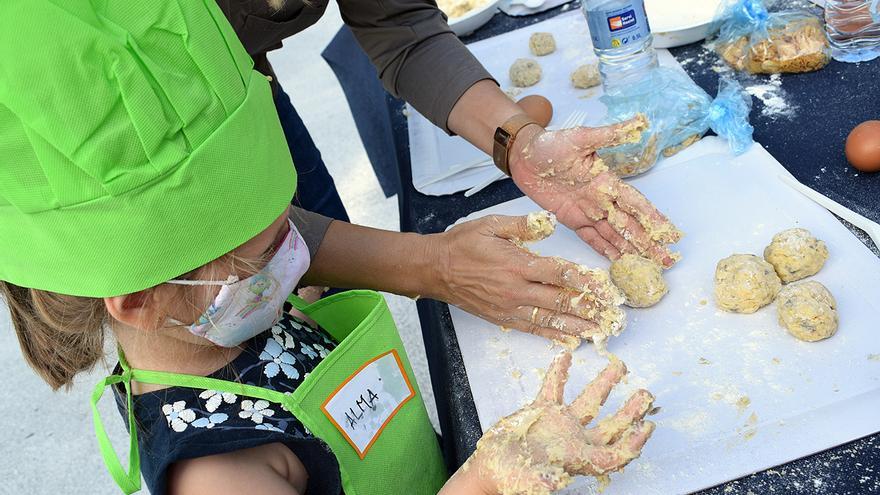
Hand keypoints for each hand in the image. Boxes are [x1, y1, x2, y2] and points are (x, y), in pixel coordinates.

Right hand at [431, 212, 625, 346]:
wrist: (435, 269)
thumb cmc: (462, 244)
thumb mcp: (491, 225)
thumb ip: (522, 225)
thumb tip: (549, 222)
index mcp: (517, 264)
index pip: (560, 274)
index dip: (587, 282)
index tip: (607, 289)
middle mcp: (516, 289)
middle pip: (561, 301)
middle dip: (590, 309)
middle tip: (613, 317)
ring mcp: (509, 307)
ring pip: (550, 319)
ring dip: (577, 327)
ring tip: (599, 332)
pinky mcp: (502, 318)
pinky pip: (532, 328)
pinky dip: (553, 335)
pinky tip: (571, 339)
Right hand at [463, 353, 654, 494]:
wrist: (491, 467)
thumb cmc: (509, 479)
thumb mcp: (527, 483)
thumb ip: (543, 482)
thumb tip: (557, 481)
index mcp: (577, 458)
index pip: (614, 454)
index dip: (633, 443)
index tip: (647, 427)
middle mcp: (574, 439)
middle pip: (611, 426)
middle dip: (630, 411)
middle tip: (646, 394)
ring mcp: (560, 424)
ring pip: (589, 401)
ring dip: (605, 384)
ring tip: (619, 366)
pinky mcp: (541, 410)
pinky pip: (554, 388)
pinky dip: (559, 373)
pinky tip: (565, 356)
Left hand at [508, 116, 682, 267]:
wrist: (523, 155)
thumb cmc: (551, 143)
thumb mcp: (581, 137)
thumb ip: (610, 134)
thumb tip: (640, 122)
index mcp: (607, 181)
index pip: (635, 203)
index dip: (653, 219)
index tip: (670, 233)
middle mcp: (601, 199)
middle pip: (629, 224)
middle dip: (648, 243)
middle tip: (666, 261)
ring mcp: (588, 211)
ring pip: (614, 235)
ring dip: (631, 251)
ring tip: (648, 268)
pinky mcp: (572, 219)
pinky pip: (592, 238)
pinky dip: (605, 250)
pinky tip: (619, 263)